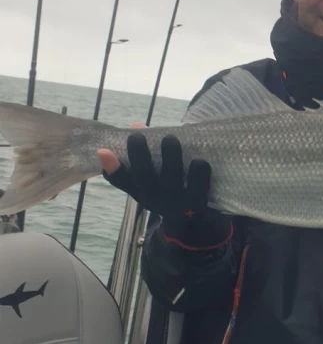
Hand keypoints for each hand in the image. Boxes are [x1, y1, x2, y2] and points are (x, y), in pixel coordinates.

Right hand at [98, 128, 230, 250]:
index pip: (121, 181)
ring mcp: (175, 203)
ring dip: (171, 156)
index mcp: (139, 191)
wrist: (190, 218)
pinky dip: (198, 170)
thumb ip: (143, 153)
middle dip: (140, 155)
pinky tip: (199, 160)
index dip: (112, 168)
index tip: (102, 150)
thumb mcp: (150, 176)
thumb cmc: (166, 187)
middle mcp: (154, 200)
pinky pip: (198, 184)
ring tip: (170, 139)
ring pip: (172, 179)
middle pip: (144, 178)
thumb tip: (136, 124)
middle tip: (137, 135)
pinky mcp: (197, 204)